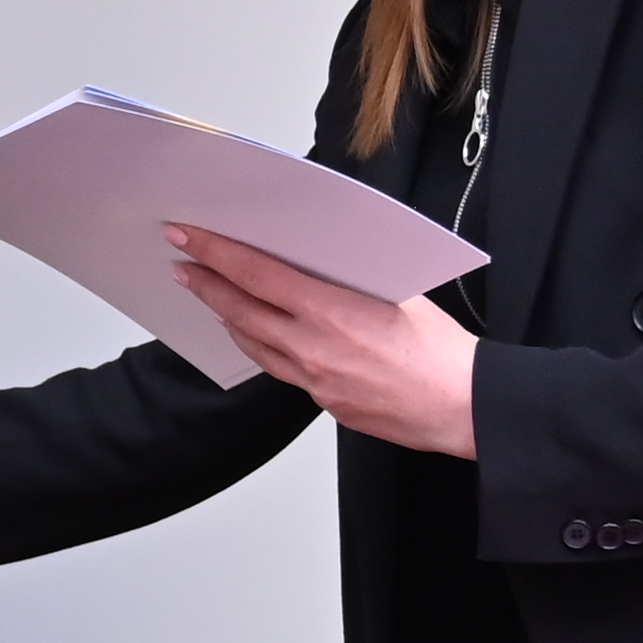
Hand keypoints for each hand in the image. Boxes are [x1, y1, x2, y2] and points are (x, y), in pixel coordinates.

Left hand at [168, 226, 482, 454]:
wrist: (461, 405)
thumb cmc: (439, 347)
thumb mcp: (394, 290)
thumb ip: (346, 278)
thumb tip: (315, 260)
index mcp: (328, 310)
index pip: (255, 274)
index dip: (215, 253)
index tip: (187, 236)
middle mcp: (311, 347)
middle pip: (240, 311)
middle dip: (205, 285)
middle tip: (181, 266)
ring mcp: (314, 381)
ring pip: (255, 344)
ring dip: (228, 318)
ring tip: (210, 296)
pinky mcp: (324, 403)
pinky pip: (281, 370)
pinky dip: (263, 346)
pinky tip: (259, 334)